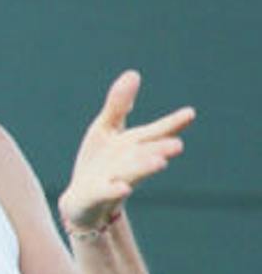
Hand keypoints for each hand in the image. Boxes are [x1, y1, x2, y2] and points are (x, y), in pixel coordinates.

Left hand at [57, 70, 194, 229]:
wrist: (83, 200)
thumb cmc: (99, 161)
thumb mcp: (106, 128)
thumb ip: (119, 105)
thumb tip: (133, 73)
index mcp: (134, 145)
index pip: (156, 133)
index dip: (172, 124)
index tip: (190, 113)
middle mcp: (130, 162)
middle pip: (147, 153)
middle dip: (161, 148)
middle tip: (178, 145)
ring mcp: (115, 178)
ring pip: (132, 172)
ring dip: (146, 167)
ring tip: (161, 161)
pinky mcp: (98, 193)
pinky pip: (107, 191)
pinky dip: (115, 189)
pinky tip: (124, 188)